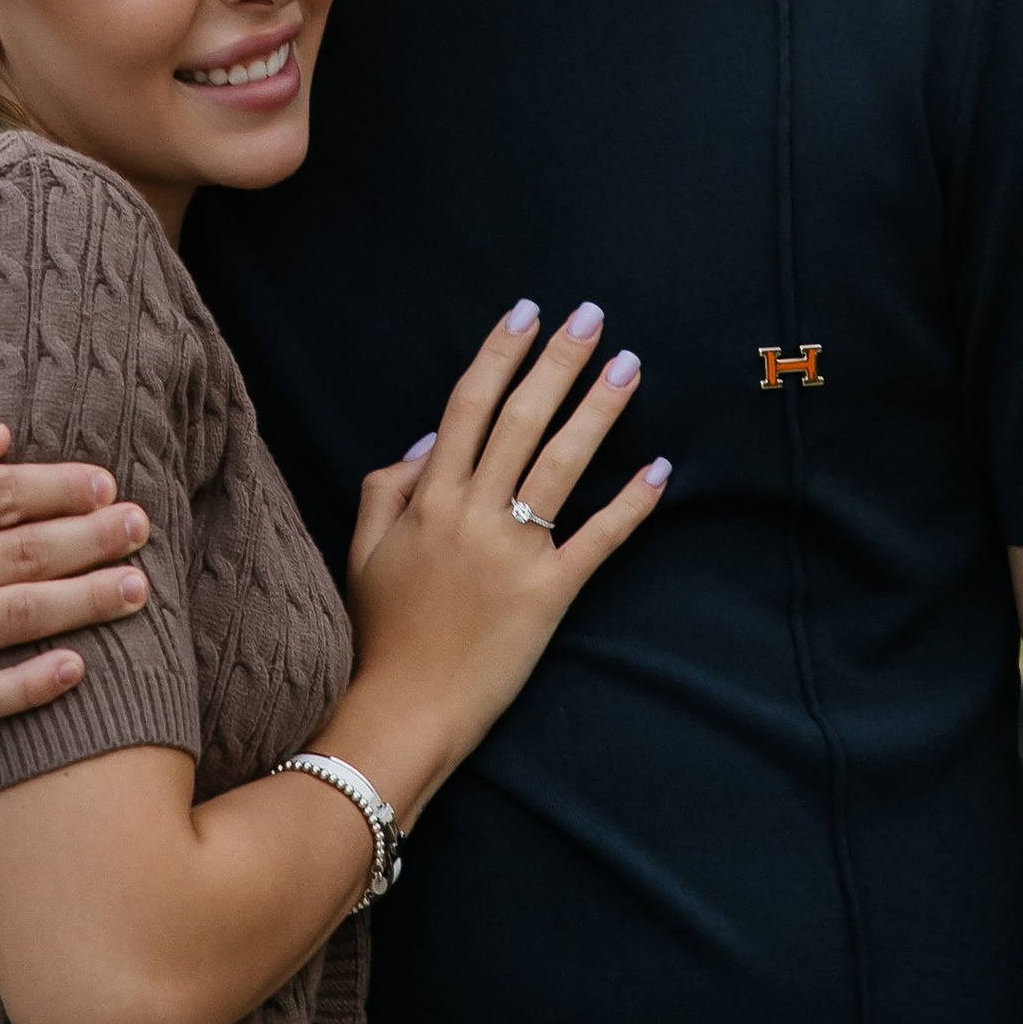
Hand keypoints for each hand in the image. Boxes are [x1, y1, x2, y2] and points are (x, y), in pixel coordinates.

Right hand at [329, 304, 665, 818]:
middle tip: (592, 315)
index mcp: (428, 499)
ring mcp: (513, 554)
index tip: (525, 312)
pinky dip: (631, 504)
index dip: (499, 354)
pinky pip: (597, 540)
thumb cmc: (380, 632)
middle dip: (558, 362)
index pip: (468, 406)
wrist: (401, 711)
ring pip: (562, 465)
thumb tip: (429, 437)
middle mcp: (472, 515)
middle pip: (522, 420)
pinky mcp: (548, 596)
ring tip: (628, 365)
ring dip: (599, 410)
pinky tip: (659, 468)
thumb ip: (389, 486)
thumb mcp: (363, 549)